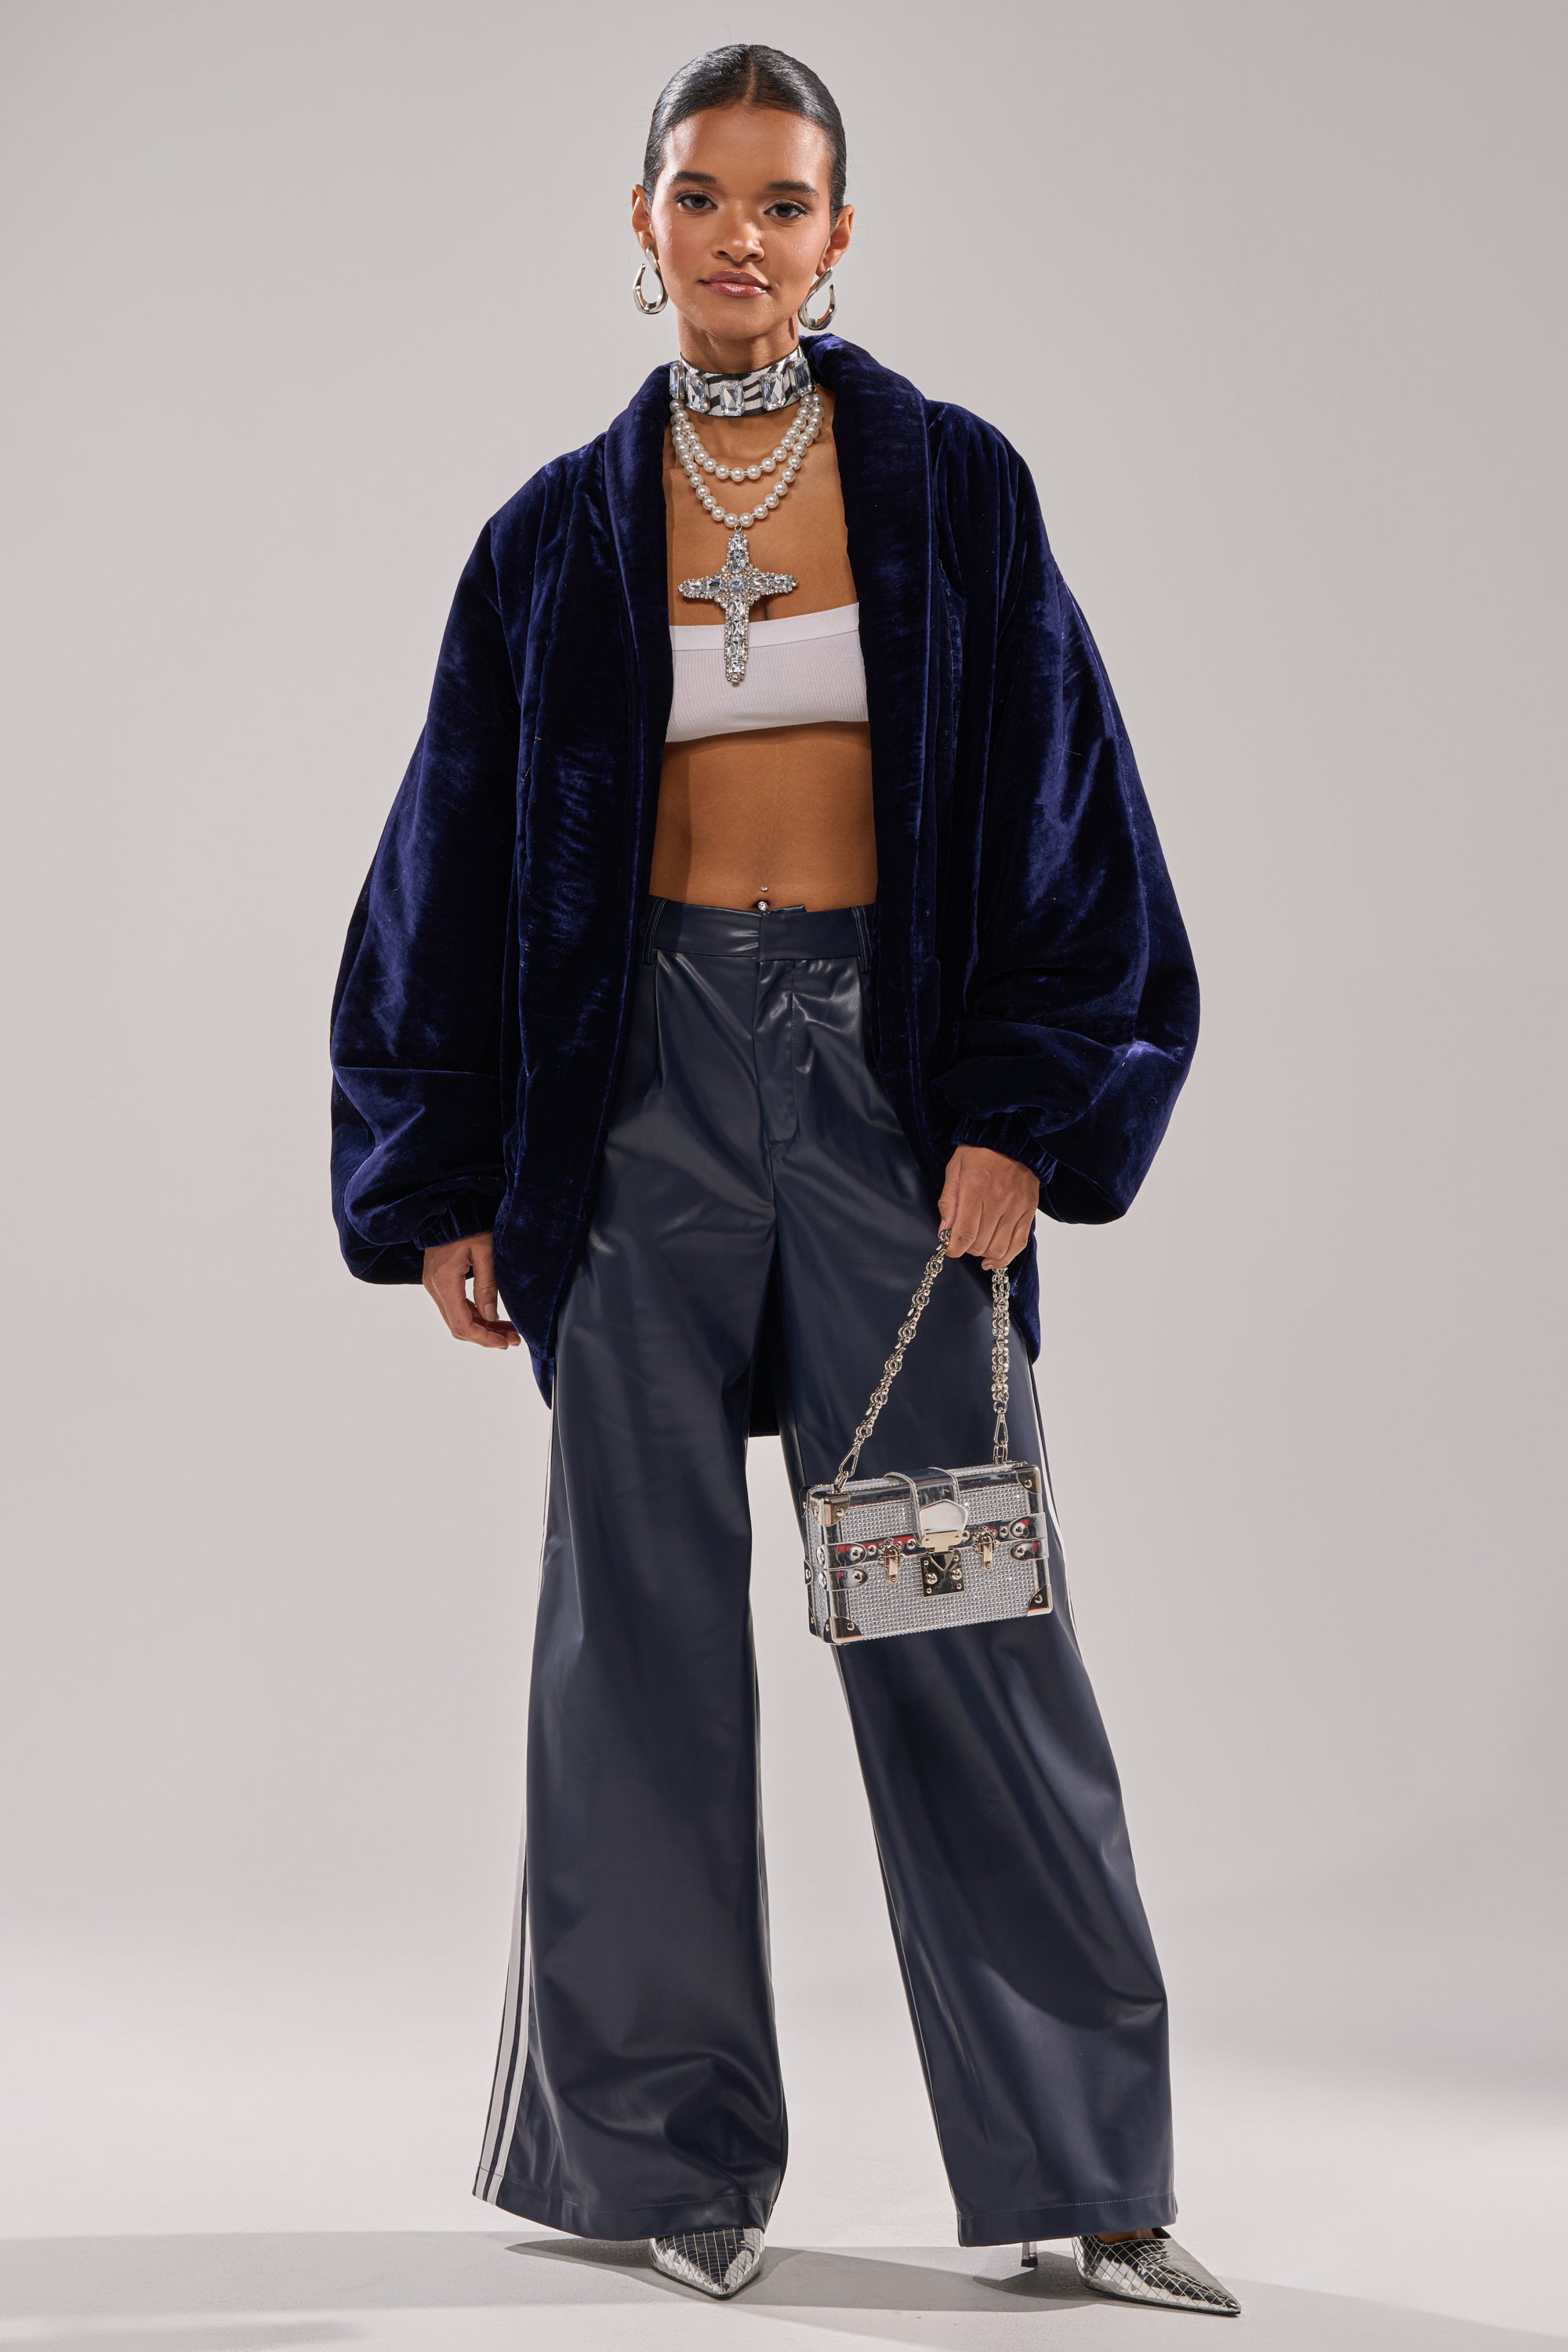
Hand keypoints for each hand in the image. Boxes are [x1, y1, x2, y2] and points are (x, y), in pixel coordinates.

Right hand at [422, 1231, 521, 1350]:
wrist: (450, 1207)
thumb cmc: (470, 1223)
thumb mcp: (485, 1251)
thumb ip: (487, 1286)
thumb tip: (491, 1317)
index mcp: (444, 1281)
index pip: (461, 1323)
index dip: (484, 1338)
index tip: (505, 1343)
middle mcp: (434, 1286)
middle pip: (458, 1326)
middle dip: (486, 1336)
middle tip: (513, 1340)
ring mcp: (433, 1284)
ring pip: (457, 1318)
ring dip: (482, 1327)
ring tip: (508, 1332)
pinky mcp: (438, 1280)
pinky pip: (455, 1306)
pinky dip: (473, 1315)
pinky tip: (493, 1318)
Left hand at [937, 1146, 1039, 1270]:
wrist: (1011, 1138)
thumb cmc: (979, 1152)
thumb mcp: (955, 1170)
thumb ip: (949, 1202)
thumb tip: (944, 1231)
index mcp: (976, 1190)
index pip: (965, 1234)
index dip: (954, 1248)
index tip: (950, 1249)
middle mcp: (998, 1201)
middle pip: (980, 1244)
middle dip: (967, 1248)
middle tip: (963, 1239)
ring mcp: (1016, 1207)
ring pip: (999, 1248)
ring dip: (984, 1253)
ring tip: (977, 1246)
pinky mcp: (1029, 1210)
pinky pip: (1019, 1243)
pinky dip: (1005, 1257)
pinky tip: (993, 1260)